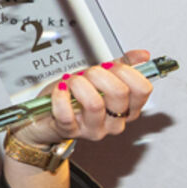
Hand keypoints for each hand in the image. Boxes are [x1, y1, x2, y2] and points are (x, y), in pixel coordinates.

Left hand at [16, 49, 153, 146]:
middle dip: (99, 74)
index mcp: (127, 108)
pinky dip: (60, 96)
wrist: (43, 114)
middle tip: (87, 73)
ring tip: (71, 81)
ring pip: (94, 104)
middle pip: (119, 93)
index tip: (111, 66)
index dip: (127, 71)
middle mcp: (114, 122)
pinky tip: (60, 89)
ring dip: (79, 84)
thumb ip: (121, 65)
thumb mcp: (99, 77)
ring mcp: (93, 129)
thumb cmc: (73, 96)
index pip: (142, 89)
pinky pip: (66, 114)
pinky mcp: (70, 132)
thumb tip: (143, 55)